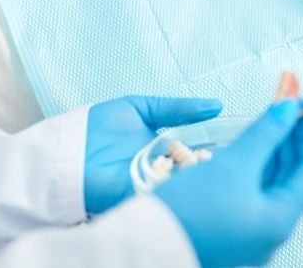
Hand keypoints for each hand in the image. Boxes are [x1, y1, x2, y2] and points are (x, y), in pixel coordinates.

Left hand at [84, 96, 222, 213]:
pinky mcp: (140, 198)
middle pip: (193, 171)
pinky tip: (190, 177)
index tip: (235, 142)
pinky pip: (164, 195)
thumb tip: (216, 104)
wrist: (67, 149)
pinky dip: (176, 187)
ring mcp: (152, 186)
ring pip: (183, 183)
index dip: (213, 149)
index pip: (196, 153)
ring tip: (216, 165)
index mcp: (163, 151)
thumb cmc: (98, 127)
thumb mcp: (143, 107)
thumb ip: (178, 108)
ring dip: (195, 176)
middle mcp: (161, 171)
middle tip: (231, 155)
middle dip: (210, 166)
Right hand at [155, 99, 302, 267]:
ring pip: (271, 185)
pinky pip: (252, 194)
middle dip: (290, 138)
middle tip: (285, 106)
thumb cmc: (187, 211)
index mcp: (279, 220)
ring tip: (267, 120)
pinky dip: (254, 168)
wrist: (139, 246)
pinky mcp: (229, 233)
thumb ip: (266, 132)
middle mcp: (269, 233)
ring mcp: (249, 236)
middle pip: (292, 177)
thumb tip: (289, 107)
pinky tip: (247, 147)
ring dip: (272, 151)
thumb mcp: (232, 164)